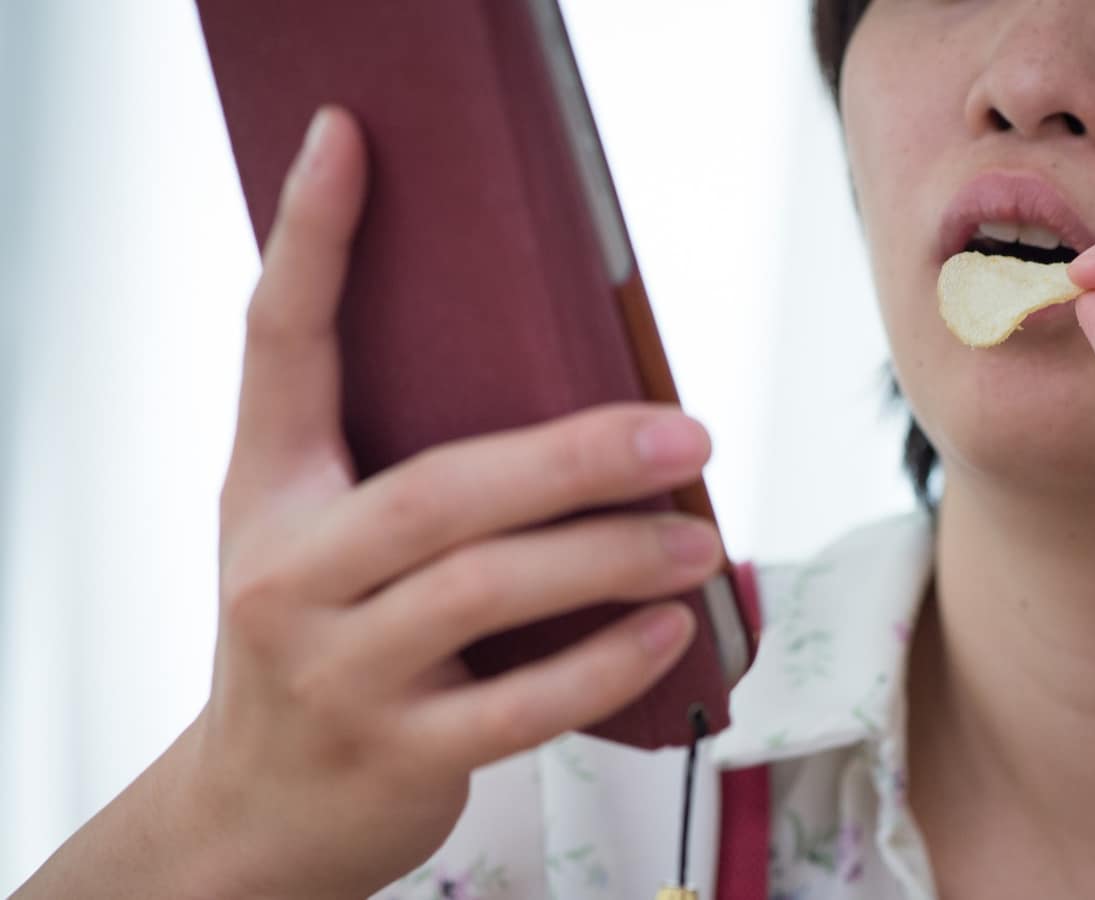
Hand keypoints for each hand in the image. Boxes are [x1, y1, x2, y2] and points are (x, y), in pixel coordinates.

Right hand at [185, 107, 718, 896]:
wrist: (251, 814)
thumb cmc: (318, 642)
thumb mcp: (317, 541)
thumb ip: (404, 470)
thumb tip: (579, 400)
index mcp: (265, 491)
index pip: (279, 344)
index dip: (312, 240)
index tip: (351, 141)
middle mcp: (284, 572)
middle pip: (438, 490)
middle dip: (574, 456)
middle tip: (683, 431)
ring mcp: (333, 671)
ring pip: (484, 591)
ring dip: (612, 557)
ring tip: (699, 536)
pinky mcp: (394, 755)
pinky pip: (517, 706)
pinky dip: (603, 664)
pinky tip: (669, 630)